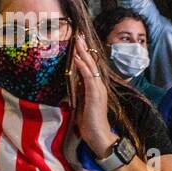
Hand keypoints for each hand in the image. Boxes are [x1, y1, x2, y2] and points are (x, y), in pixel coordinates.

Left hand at [67, 34, 115, 156]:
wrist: (98, 135)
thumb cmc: (88, 121)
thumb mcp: (81, 103)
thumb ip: (78, 91)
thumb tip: (72, 82)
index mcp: (95, 86)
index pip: (89, 66)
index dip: (84, 54)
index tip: (77, 42)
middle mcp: (98, 85)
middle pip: (91, 62)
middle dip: (84, 49)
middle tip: (78, 35)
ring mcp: (98, 89)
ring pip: (91, 67)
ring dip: (83, 54)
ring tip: (78, 42)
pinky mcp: (95, 95)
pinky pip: (89, 78)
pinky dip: (83, 67)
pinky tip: (78, 59)